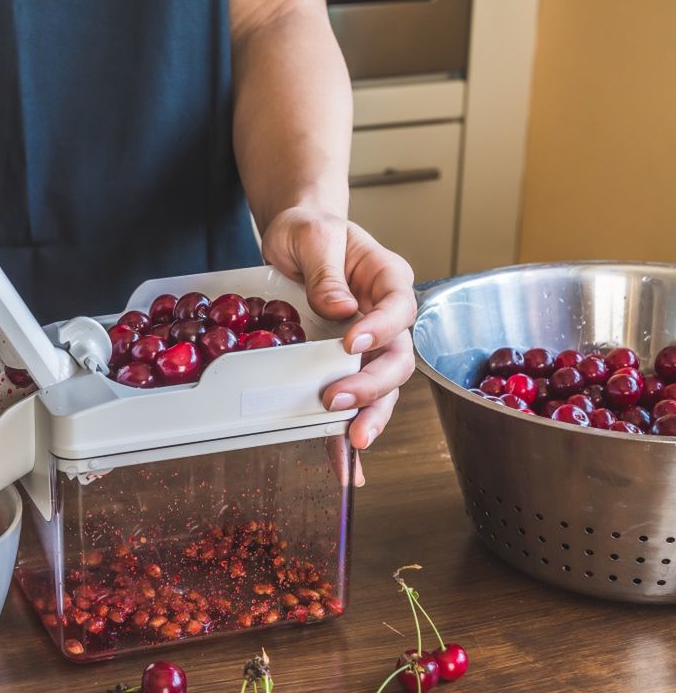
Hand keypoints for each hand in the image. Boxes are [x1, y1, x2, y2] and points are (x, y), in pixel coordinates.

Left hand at [261, 206, 416, 459]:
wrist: (293, 238)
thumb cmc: (309, 230)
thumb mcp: (313, 236)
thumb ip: (326, 270)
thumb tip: (340, 307)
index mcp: (387, 279)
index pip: (399, 308)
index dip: (380, 328)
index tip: (350, 342)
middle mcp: (385, 316)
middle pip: (397, 357)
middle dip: (372, 385)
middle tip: (338, 399)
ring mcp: (368, 344)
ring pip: (382, 387)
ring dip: (369, 415)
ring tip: (352, 440)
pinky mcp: (343, 365)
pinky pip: (351, 401)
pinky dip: (345, 433)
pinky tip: (344, 462)